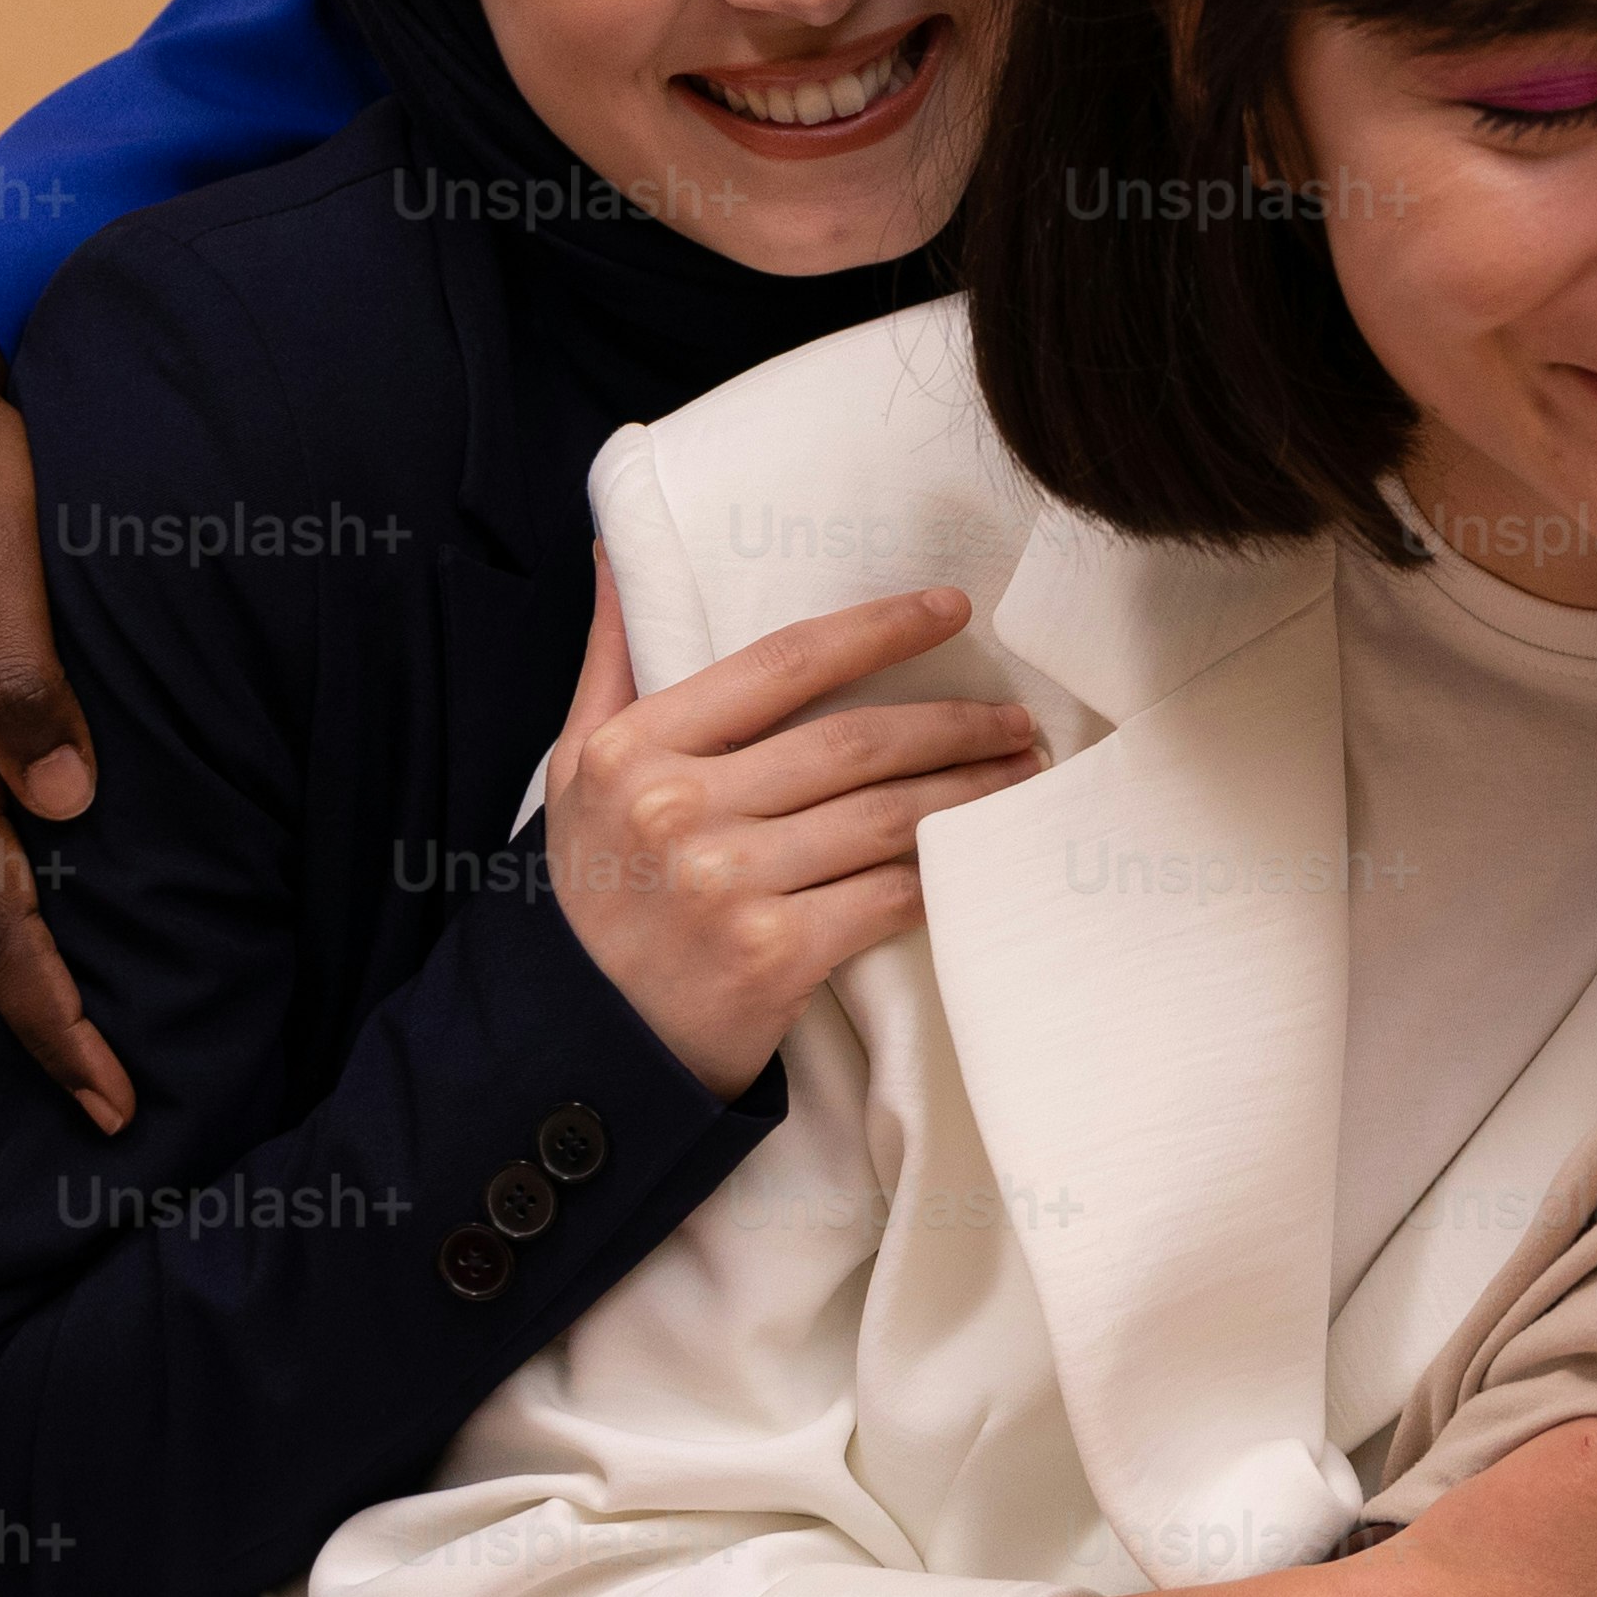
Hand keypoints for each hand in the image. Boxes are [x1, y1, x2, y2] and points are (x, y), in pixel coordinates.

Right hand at [539, 561, 1047, 1096]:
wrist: (582, 1041)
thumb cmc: (592, 894)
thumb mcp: (576, 770)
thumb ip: (611, 662)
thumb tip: (616, 555)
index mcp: (637, 748)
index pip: (784, 663)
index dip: (879, 627)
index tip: (950, 609)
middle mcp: (680, 808)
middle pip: (854, 741)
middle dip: (953, 725)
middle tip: (1015, 719)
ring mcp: (729, 885)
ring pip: (886, 816)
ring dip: (970, 792)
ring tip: (1020, 773)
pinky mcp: (774, 955)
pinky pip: (887, 895)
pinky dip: (942, 874)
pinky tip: (977, 855)